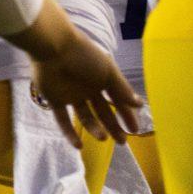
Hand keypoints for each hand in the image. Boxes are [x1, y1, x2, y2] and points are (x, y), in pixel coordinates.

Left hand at [30, 29, 141, 147]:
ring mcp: (70, 94)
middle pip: (102, 111)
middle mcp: (87, 87)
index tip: (135, 129)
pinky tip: (79, 146)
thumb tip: (139, 104)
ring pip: (84, 116)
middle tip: (122, 141)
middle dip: (113, 126)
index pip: (117, 100)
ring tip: (103, 138)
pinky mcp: (54, 99)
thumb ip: (122, 89)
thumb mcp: (108, 71)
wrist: (53, 47)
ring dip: (94, 128)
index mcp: (101, 78)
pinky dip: (69, 133)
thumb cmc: (84, 56)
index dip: (126, 114)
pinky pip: (62, 119)